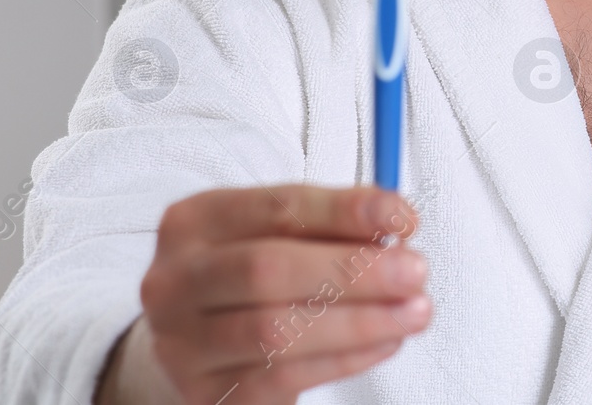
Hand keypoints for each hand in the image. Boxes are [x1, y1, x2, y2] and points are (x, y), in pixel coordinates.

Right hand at [98, 185, 429, 404]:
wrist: (195, 344)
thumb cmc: (251, 275)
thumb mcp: (280, 234)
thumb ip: (332, 222)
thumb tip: (396, 222)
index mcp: (195, 221)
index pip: (277, 207)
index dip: (346, 210)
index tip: (404, 217)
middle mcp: (176, 281)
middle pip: (268, 270)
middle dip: (354, 270)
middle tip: (416, 270)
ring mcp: (183, 343)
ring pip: (277, 332)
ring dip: (360, 322)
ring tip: (414, 312)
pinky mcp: (205, 394)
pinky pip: (283, 378)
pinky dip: (345, 360)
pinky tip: (384, 342)